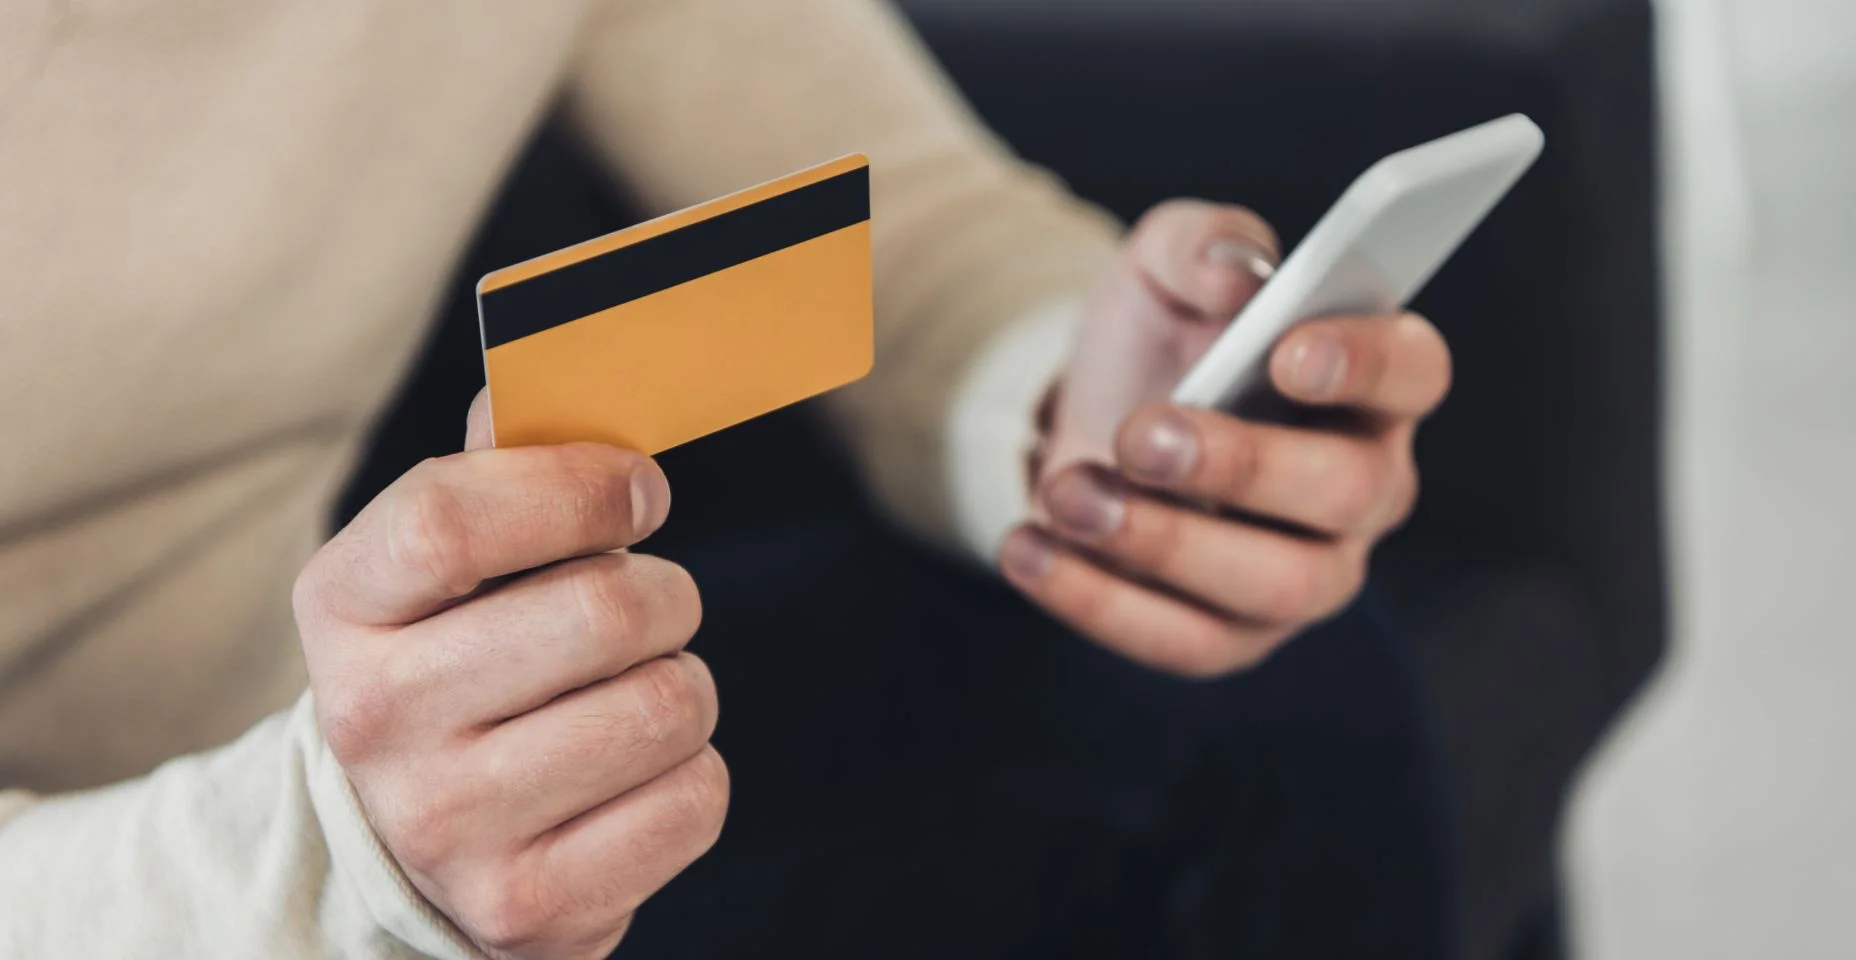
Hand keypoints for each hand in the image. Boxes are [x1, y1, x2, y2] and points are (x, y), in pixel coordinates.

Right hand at [294, 390, 724, 959]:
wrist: (404, 851)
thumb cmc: (453, 664)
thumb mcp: (437, 570)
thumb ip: (496, 468)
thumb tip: (560, 365)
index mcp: (341, 604)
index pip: (455, 517)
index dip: (580, 487)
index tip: (642, 491)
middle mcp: (374, 719)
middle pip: (598, 612)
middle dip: (663, 592)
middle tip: (654, 604)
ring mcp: (447, 824)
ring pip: (665, 705)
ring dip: (683, 684)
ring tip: (637, 692)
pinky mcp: (528, 905)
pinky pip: (694, 800)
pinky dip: (695, 775)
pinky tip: (640, 774)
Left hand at [998, 200, 1451, 676]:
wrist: (1090, 426)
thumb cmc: (1160, 343)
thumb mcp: (1162, 267)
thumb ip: (1201, 241)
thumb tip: (1233, 270)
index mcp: (1369, 384)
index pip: (1412, 372)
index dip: (1364, 364)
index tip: (1286, 352)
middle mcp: (1364, 488)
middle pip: (1344, 490)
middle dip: (1241, 465)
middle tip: (1139, 434)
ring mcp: (1309, 576)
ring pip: (1272, 584)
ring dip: (1161, 541)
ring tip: (1066, 492)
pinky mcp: (1232, 637)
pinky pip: (1184, 642)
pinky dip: (1097, 601)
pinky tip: (1029, 549)